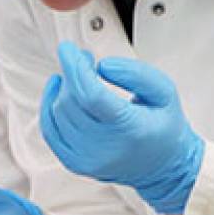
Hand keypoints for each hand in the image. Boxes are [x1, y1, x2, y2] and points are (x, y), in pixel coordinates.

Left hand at [40, 41, 204, 214]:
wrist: (161, 166)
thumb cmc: (162, 123)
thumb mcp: (164, 91)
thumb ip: (136, 74)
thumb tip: (102, 66)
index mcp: (132, 130)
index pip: (92, 96)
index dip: (76, 69)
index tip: (68, 49)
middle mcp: (107, 149)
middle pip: (72, 102)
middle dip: (73, 73)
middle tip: (83, 57)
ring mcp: (88, 160)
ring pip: (59, 114)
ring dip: (64, 88)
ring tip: (80, 75)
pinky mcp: (76, 163)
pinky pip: (50, 131)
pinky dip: (49, 107)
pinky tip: (57, 90)